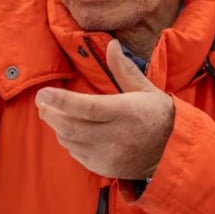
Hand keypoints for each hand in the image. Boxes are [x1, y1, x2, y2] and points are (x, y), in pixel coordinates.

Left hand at [35, 39, 175, 179]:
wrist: (172, 153)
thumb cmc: (158, 116)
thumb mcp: (146, 89)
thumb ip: (124, 70)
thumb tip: (111, 45)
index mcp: (126, 113)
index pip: (87, 108)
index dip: (62, 101)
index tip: (43, 93)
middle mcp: (116, 137)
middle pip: (71, 127)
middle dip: (51, 114)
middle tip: (42, 102)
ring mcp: (108, 156)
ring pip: (70, 141)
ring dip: (58, 126)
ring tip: (53, 113)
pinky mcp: (104, 168)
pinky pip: (76, 154)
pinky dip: (69, 141)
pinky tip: (70, 130)